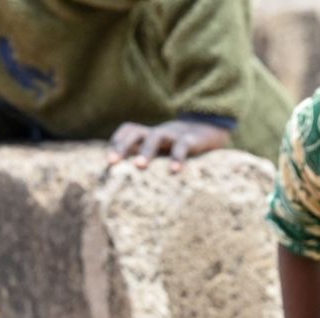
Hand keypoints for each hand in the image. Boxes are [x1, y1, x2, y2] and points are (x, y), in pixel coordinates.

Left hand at [108, 119, 231, 172]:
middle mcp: (159, 132)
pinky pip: (182, 145)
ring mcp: (174, 134)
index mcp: (150, 135)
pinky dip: (177, 157)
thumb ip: (147, 160)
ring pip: (156, 136)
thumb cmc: (180, 148)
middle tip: (113, 162)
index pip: (129, 130)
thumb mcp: (162, 151)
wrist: (210, 131)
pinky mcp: (192, 139)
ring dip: (146, 150)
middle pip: (136, 132)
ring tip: (140, 166)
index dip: (117, 141)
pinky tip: (174, 172)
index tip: (109, 160)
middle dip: (122, 146)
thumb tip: (126, 185)